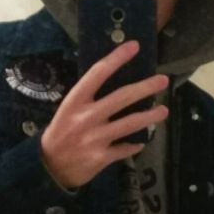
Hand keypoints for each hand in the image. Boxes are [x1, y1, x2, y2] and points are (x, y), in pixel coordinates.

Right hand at [40, 41, 168, 187]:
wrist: (49, 167)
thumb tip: (118, 83)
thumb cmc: (61, 133)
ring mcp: (94, 138)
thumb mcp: (69, 110)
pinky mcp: (101, 157)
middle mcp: (86, 117)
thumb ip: (89, 99)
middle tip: (163, 80)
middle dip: (145, 87)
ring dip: (150, 116)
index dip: (117, 58)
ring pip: (130, 123)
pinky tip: (141, 141)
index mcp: (75, 101)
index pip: (98, 74)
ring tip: (164, 110)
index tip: (134, 46)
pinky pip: (125, 148)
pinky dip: (134, 145)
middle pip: (122, 98)